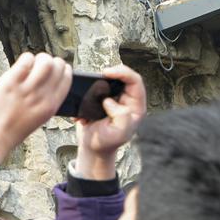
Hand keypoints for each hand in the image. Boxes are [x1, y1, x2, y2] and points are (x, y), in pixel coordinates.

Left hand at [0, 53, 71, 162]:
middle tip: (41, 64)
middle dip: (51, 61)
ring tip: (31, 63)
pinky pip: (25, 61)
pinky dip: (25, 58)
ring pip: (44, 61)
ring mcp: (26, 89)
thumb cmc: (10, 131)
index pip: (66, 80)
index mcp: (50, 107)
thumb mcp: (36, 119)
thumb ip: (42, 103)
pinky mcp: (11, 82)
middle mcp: (42, 96)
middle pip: (57, 67)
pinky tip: (20, 65)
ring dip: (39, 58)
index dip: (62, 69)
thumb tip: (43, 85)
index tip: (55, 67)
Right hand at [74, 64, 145, 179]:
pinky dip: (88, 90)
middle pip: (123, 76)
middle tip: (98, 75)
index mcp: (136, 106)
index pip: (135, 81)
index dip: (123, 73)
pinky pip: (96, 88)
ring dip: (97, 82)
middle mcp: (127, 100)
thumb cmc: (107, 142)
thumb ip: (121, 116)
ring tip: (89, 89)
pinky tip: (83, 101)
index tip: (106, 73)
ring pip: (109, 81)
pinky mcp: (102, 100)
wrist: (92, 147)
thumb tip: (110, 101)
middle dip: (110, 73)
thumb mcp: (119, 133)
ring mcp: (115, 99)